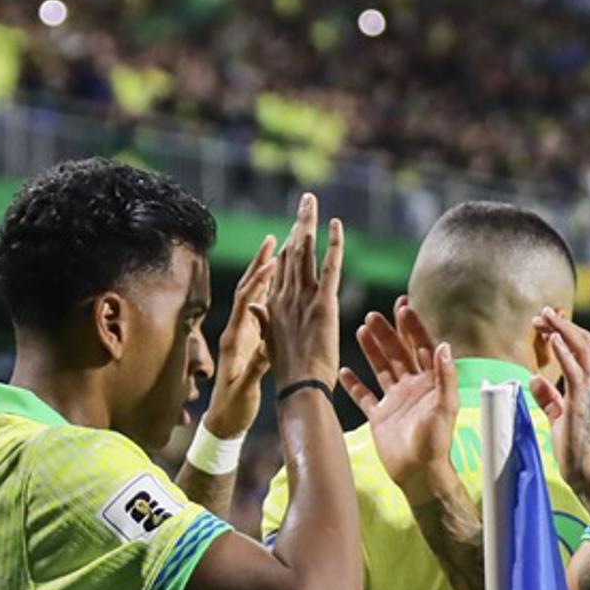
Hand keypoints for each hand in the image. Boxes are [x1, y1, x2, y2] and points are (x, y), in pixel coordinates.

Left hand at [202, 235, 279, 438]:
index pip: (246, 303)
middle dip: (259, 264)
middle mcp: (235, 331)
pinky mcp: (246, 340)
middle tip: (272, 240)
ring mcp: (240, 334)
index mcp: (234, 340)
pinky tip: (276, 281)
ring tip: (275, 251)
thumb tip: (266, 349)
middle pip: (247, 290)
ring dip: (262, 272)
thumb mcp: (246, 389)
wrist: (223, 421)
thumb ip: (256, 368)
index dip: (258, 281)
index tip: (272, 261)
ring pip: (252, 295)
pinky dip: (266, 290)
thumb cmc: (234, 408)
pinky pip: (257, 308)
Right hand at [250, 193, 344, 388]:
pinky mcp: (322, 304)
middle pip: (291, 252)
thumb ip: (264, 321)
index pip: (281, 268)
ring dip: (308, 224)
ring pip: (305, 252)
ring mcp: (303, 298)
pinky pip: (329, 267)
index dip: (287, 245)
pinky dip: (333, 245)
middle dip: (298, 224)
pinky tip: (336, 224)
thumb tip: (253, 306)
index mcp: (275, 307)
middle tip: (305, 202)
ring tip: (311, 202)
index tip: (293, 227)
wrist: (297, 388)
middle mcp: (286, 296)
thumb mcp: (271, 344)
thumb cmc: (288, 375)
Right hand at [342, 299, 458, 501]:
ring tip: (360, 329)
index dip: (413, 327)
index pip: (421, 347)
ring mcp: (395, 401)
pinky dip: (354, 384)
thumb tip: (443, 345)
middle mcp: (412, 388)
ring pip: (381, 369)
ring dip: (372, 350)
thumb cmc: (436, 441)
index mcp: (430, 382)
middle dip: (387, 333)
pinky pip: (365, 396)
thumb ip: (444, 375)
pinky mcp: (380, 417)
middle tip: (373, 315)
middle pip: (398, 353)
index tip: (402, 307)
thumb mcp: (445, 406)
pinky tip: (344, 370)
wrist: (419, 473)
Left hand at [528, 307, 589, 494]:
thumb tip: (534, 379)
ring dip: (560, 329)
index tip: (546, 324)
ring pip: (580, 348)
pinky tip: (552, 337)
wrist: (588, 470)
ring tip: (543, 316)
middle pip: (583, 341)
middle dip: (561, 324)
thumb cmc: (576, 447)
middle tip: (542, 313)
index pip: (582, 349)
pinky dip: (563, 350)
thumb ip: (549, 397)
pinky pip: (574, 368)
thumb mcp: (559, 415)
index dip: (565, 333)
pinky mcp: (582, 399)